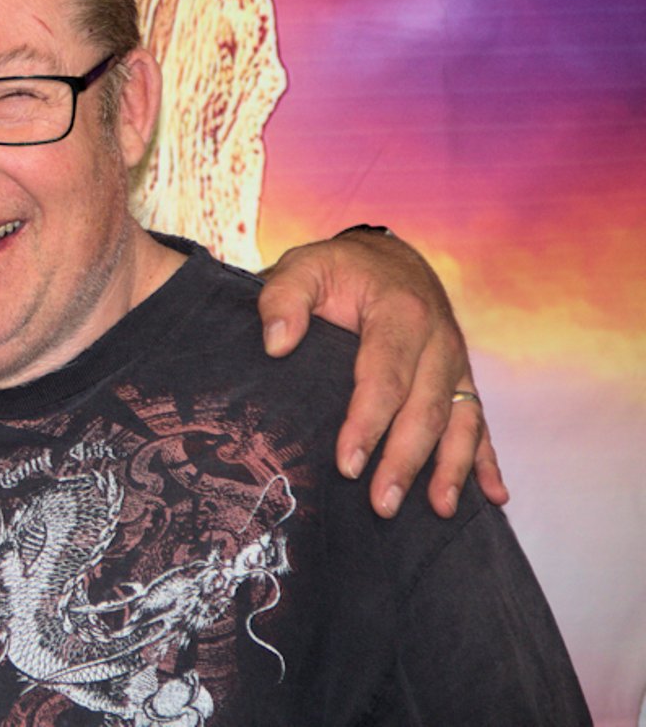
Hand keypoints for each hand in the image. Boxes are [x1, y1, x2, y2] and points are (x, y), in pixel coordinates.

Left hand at [257, 228, 508, 518]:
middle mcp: (439, 341)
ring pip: (460, 422)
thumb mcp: (305, 266)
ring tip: (439, 510)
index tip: (347, 463)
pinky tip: (494, 496)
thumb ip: (284, 298)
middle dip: (405, 461)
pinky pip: (479, 422)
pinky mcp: (462, 380)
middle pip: (425, 410)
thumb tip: (276, 344)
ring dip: (452, 469)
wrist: (389, 259)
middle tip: (381, 504)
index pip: (384, 378)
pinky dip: (487, 460)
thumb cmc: (341, 269)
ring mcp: (455, 363)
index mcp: (401, 314)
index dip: (367, 423)